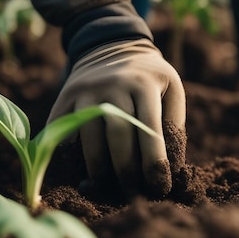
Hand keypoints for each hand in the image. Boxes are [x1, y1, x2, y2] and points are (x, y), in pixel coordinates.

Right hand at [48, 39, 185, 196]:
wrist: (114, 45)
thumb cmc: (151, 79)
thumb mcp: (171, 89)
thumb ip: (173, 123)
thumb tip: (171, 168)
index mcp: (144, 83)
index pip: (150, 129)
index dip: (155, 162)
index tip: (160, 186)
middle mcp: (113, 84)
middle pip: (118, 136)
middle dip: (127, 170)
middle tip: (132, 192)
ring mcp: (86, 89)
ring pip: (90, 136)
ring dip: (99, 168)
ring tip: (108, 187)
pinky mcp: (67, 95)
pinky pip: (65, 129)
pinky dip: (72, 153)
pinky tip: (82, 171)